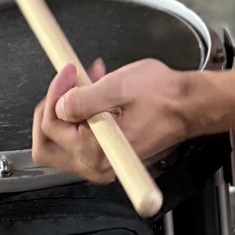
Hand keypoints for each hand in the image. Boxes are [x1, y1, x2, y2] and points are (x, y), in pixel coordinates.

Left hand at [32, 59, 188, 182]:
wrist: (187, 105)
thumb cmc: (163, 96)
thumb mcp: (120, 86)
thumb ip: (85, 98)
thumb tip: (59, 105)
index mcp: (97, 150)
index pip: (51, 125)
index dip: (56, 92)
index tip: (70, 71)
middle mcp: (96, 164)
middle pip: (48, 142)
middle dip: (52, 106)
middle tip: (67, 82)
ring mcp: (100, 161)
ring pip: (60, 139)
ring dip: (66, 106)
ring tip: (85, 80)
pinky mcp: (105, 153)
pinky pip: (77, 137)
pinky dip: (78, 113)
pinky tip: (94, 91)